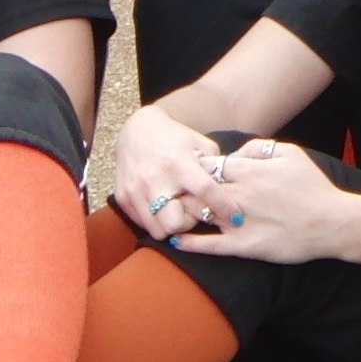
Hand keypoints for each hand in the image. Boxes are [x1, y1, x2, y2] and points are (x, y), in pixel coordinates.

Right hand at [114, 106, 232, 240]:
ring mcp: (137, 191)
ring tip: (178, 213)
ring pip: (159, 230)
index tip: (236, 217)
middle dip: (189, 224)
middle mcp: (156, 179)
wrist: (137, 132)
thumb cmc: (176, 139)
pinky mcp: (123, 198)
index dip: (223, 207)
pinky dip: (156, 222)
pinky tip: (163, 210)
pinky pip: (143, 224)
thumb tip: (237, 186)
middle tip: (194, 213)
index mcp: (180, 163)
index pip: (205, 191)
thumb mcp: (200, 144)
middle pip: (176, 222)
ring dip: (172, 226)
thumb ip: (217, 166)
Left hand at [165, 139, 353, 267]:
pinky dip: (190, 244)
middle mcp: (238, 195)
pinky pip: (209, 246)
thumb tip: (236, 152)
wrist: (330, 221)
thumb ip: (259, 147)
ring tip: (172, 213)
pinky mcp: (243, 246)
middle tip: (174, 191)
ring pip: (199, 214)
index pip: (208, 165)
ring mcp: (238, 222)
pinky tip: (176, 241)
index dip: (196, 168)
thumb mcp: (291, 153)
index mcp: (247, 171)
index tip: (189, 171)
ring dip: (183, 212)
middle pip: (197, 189)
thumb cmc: (313, 186)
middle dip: (183, 189)